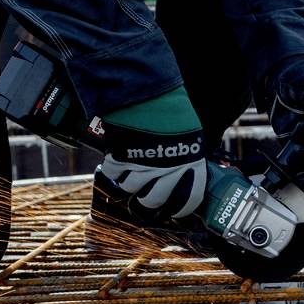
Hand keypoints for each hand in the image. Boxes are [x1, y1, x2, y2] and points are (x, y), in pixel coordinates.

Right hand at [99, 86, 208, 219]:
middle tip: (144, 196)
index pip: (189, 200)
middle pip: (153, 201)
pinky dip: (112, 168)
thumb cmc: (172, 111)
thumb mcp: (189, 134)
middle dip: (146, 201)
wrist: (149, 92)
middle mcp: (168, 170)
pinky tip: (117, 158)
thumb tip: (183, 172)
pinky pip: (112, 173)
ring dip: (128, 181)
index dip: (180, 208)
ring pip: (130, 188)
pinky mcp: (121, 158)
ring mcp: (143, 166)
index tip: (172, 211)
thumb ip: (186, 157)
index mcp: (190, 164)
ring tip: (129, 168)